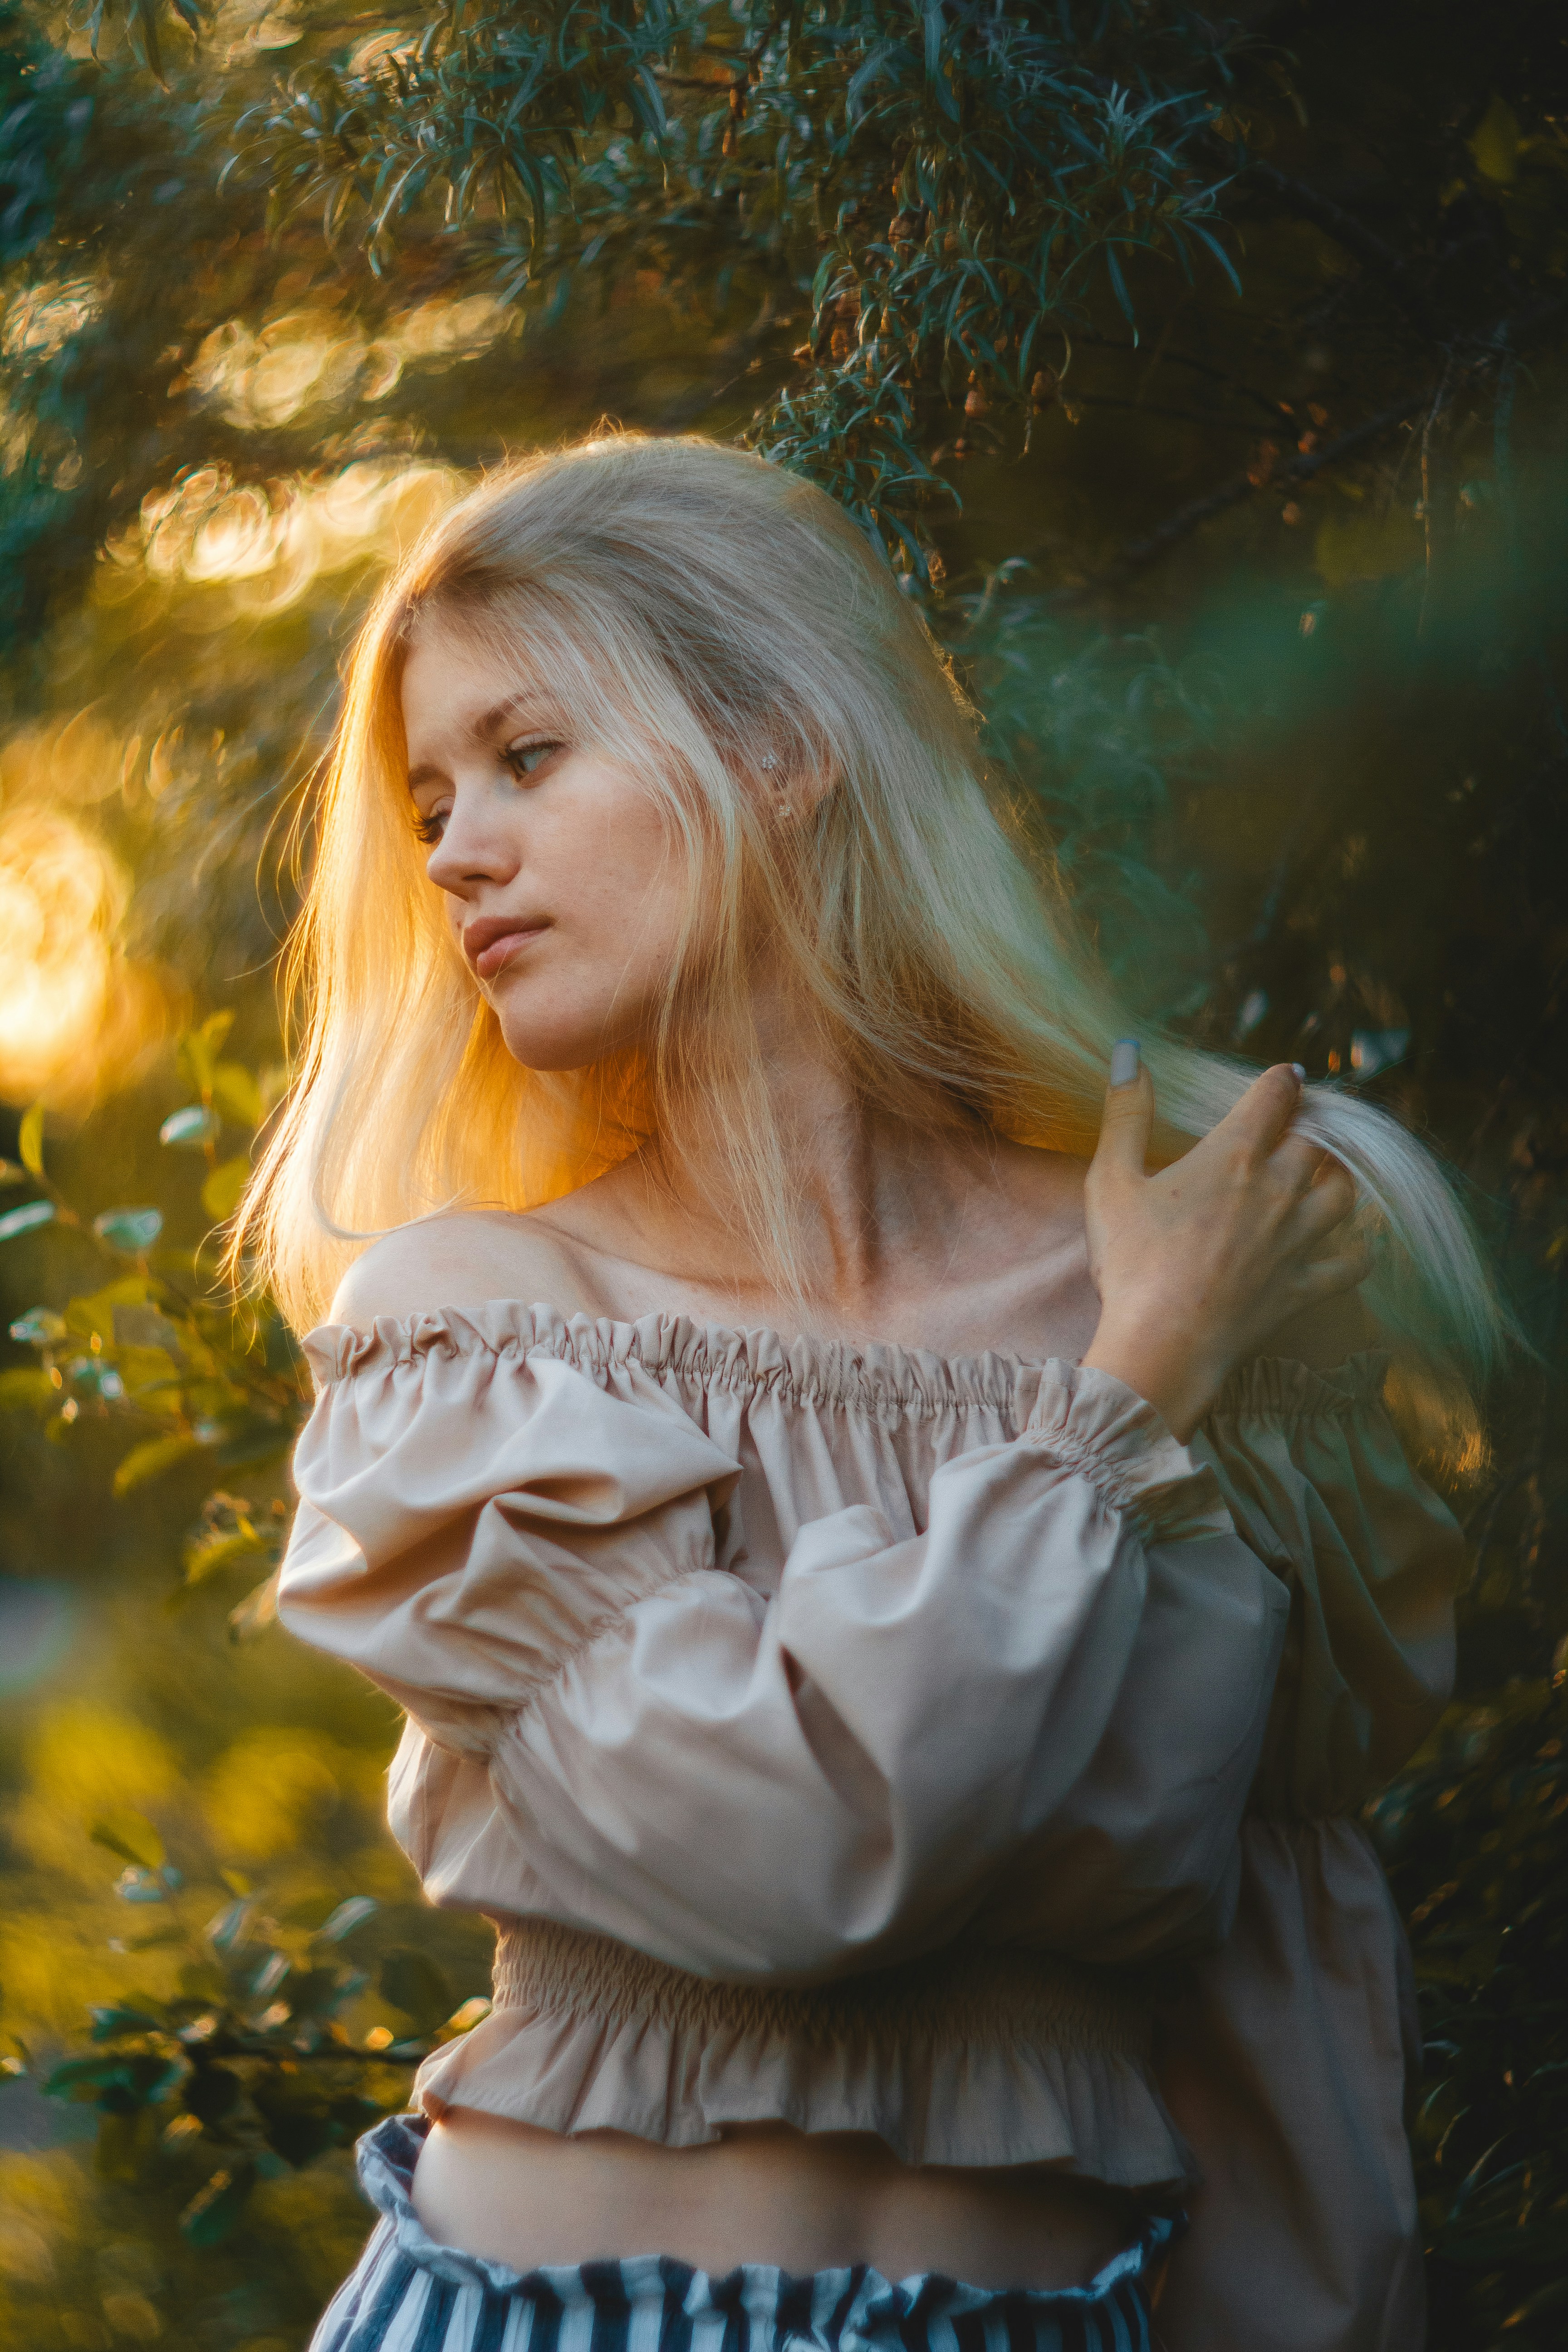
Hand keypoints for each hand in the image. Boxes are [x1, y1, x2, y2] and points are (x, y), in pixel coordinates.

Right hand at [1081, 1051, 1369, 1441]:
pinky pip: (1353, 1262)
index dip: (1283, 1081)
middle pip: (1314, 1140)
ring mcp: (1296, 1240)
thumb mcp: (1111, 1180)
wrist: (1163, 1342)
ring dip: (1338, 1175)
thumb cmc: (1132, 1261)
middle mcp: (1276, 1190)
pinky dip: (1360, 1248)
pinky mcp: (1304, 1285)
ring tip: (1326, 1170)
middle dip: (1310, 1123)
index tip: (1285, 1078)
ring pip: (1343, 1192)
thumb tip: (1127, 1052)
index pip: (1275, 1097)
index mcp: (1232, 1157)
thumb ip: (1125, 1113)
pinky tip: (1357, 1241)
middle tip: (1301, 1121)